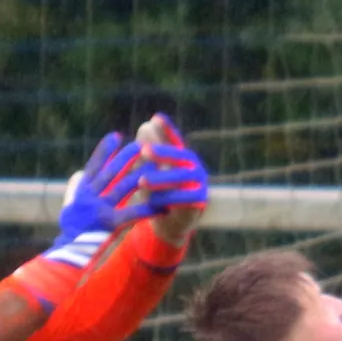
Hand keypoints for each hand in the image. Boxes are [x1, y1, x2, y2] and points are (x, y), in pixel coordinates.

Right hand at [46, 132, 151, 268]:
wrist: (66, 254)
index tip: (116, 136)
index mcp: (81, 191)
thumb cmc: (69, 231)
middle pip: (112, 171)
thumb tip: (81, 173)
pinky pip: (134, 213)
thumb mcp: (68, 206)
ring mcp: (100, 209)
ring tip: (155, 165)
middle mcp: (90, 196)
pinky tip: (163, 205)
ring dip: (141, 174)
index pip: (94, 165)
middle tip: (141, 145)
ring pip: (125, 186)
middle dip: (127, 156)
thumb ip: (75, 188)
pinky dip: (149, 209)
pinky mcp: (110, 224)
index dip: (105, 150)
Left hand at [134, 113, 209, 240]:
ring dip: (161, 179)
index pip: (174, 139)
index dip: (166, 129)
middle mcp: (193, 166)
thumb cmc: (160, 191)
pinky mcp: (200, 202)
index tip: (155, 118)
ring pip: (181, 178)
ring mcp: (199, 183)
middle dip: (162, 152)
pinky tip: (152, 201)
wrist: (171, 222)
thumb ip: (148, 152)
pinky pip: (185, 200)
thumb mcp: (151, 172)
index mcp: (181, 156)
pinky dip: (169, 200)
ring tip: (141, 181)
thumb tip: (145, 126)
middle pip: (180, 156)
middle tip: (143, 150)